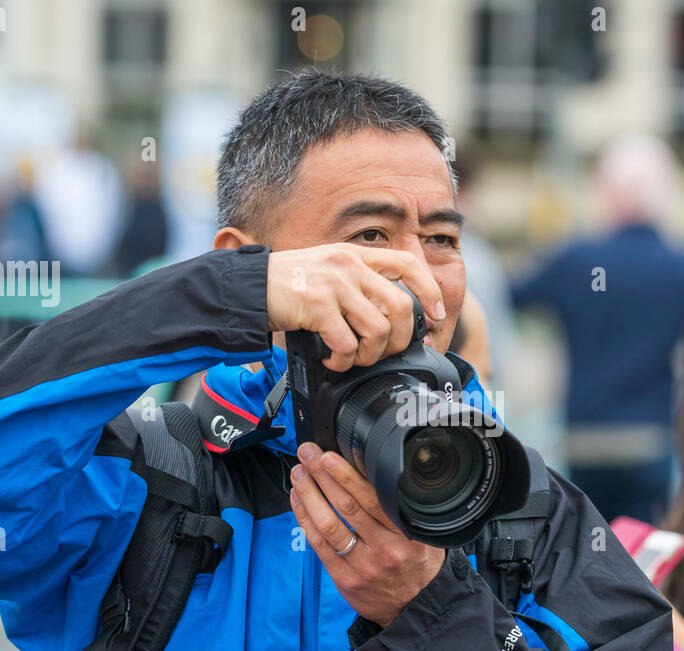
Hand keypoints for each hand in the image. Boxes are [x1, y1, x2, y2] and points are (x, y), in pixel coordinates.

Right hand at [266, 244, 444, 372]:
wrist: (246, 288)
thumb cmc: (287, 286)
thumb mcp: (327, 272)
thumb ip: (357, 285)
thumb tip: (388, 319)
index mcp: (355, 256)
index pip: (408, 263)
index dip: (429, 290)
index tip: (437, 313)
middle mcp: (348, 266)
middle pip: (400, 307)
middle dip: (400, 339)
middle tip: (384, 353)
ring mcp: (334, 285)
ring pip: (378, 330)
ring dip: (369, 356)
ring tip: (352, 359)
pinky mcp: (317, 305)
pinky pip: (346, 344)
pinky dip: (343, 362)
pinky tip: (332, 361)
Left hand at [288, 441, 445, 626]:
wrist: (416, 609)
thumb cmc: (420, 565)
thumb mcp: (427, 534)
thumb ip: (404, 509)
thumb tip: (377, 473)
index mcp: (406, 534)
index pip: (372, 499)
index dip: (346, 476)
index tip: (329, 456)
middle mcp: (383, 549)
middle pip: (346, 507)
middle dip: (322, 476)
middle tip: (307, 454)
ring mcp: (361, 566)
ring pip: (328, 525)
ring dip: (309, 495)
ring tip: (298, 473)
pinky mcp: (343, 578)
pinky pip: (318, 544)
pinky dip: (305, 519)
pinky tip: (298, 499)